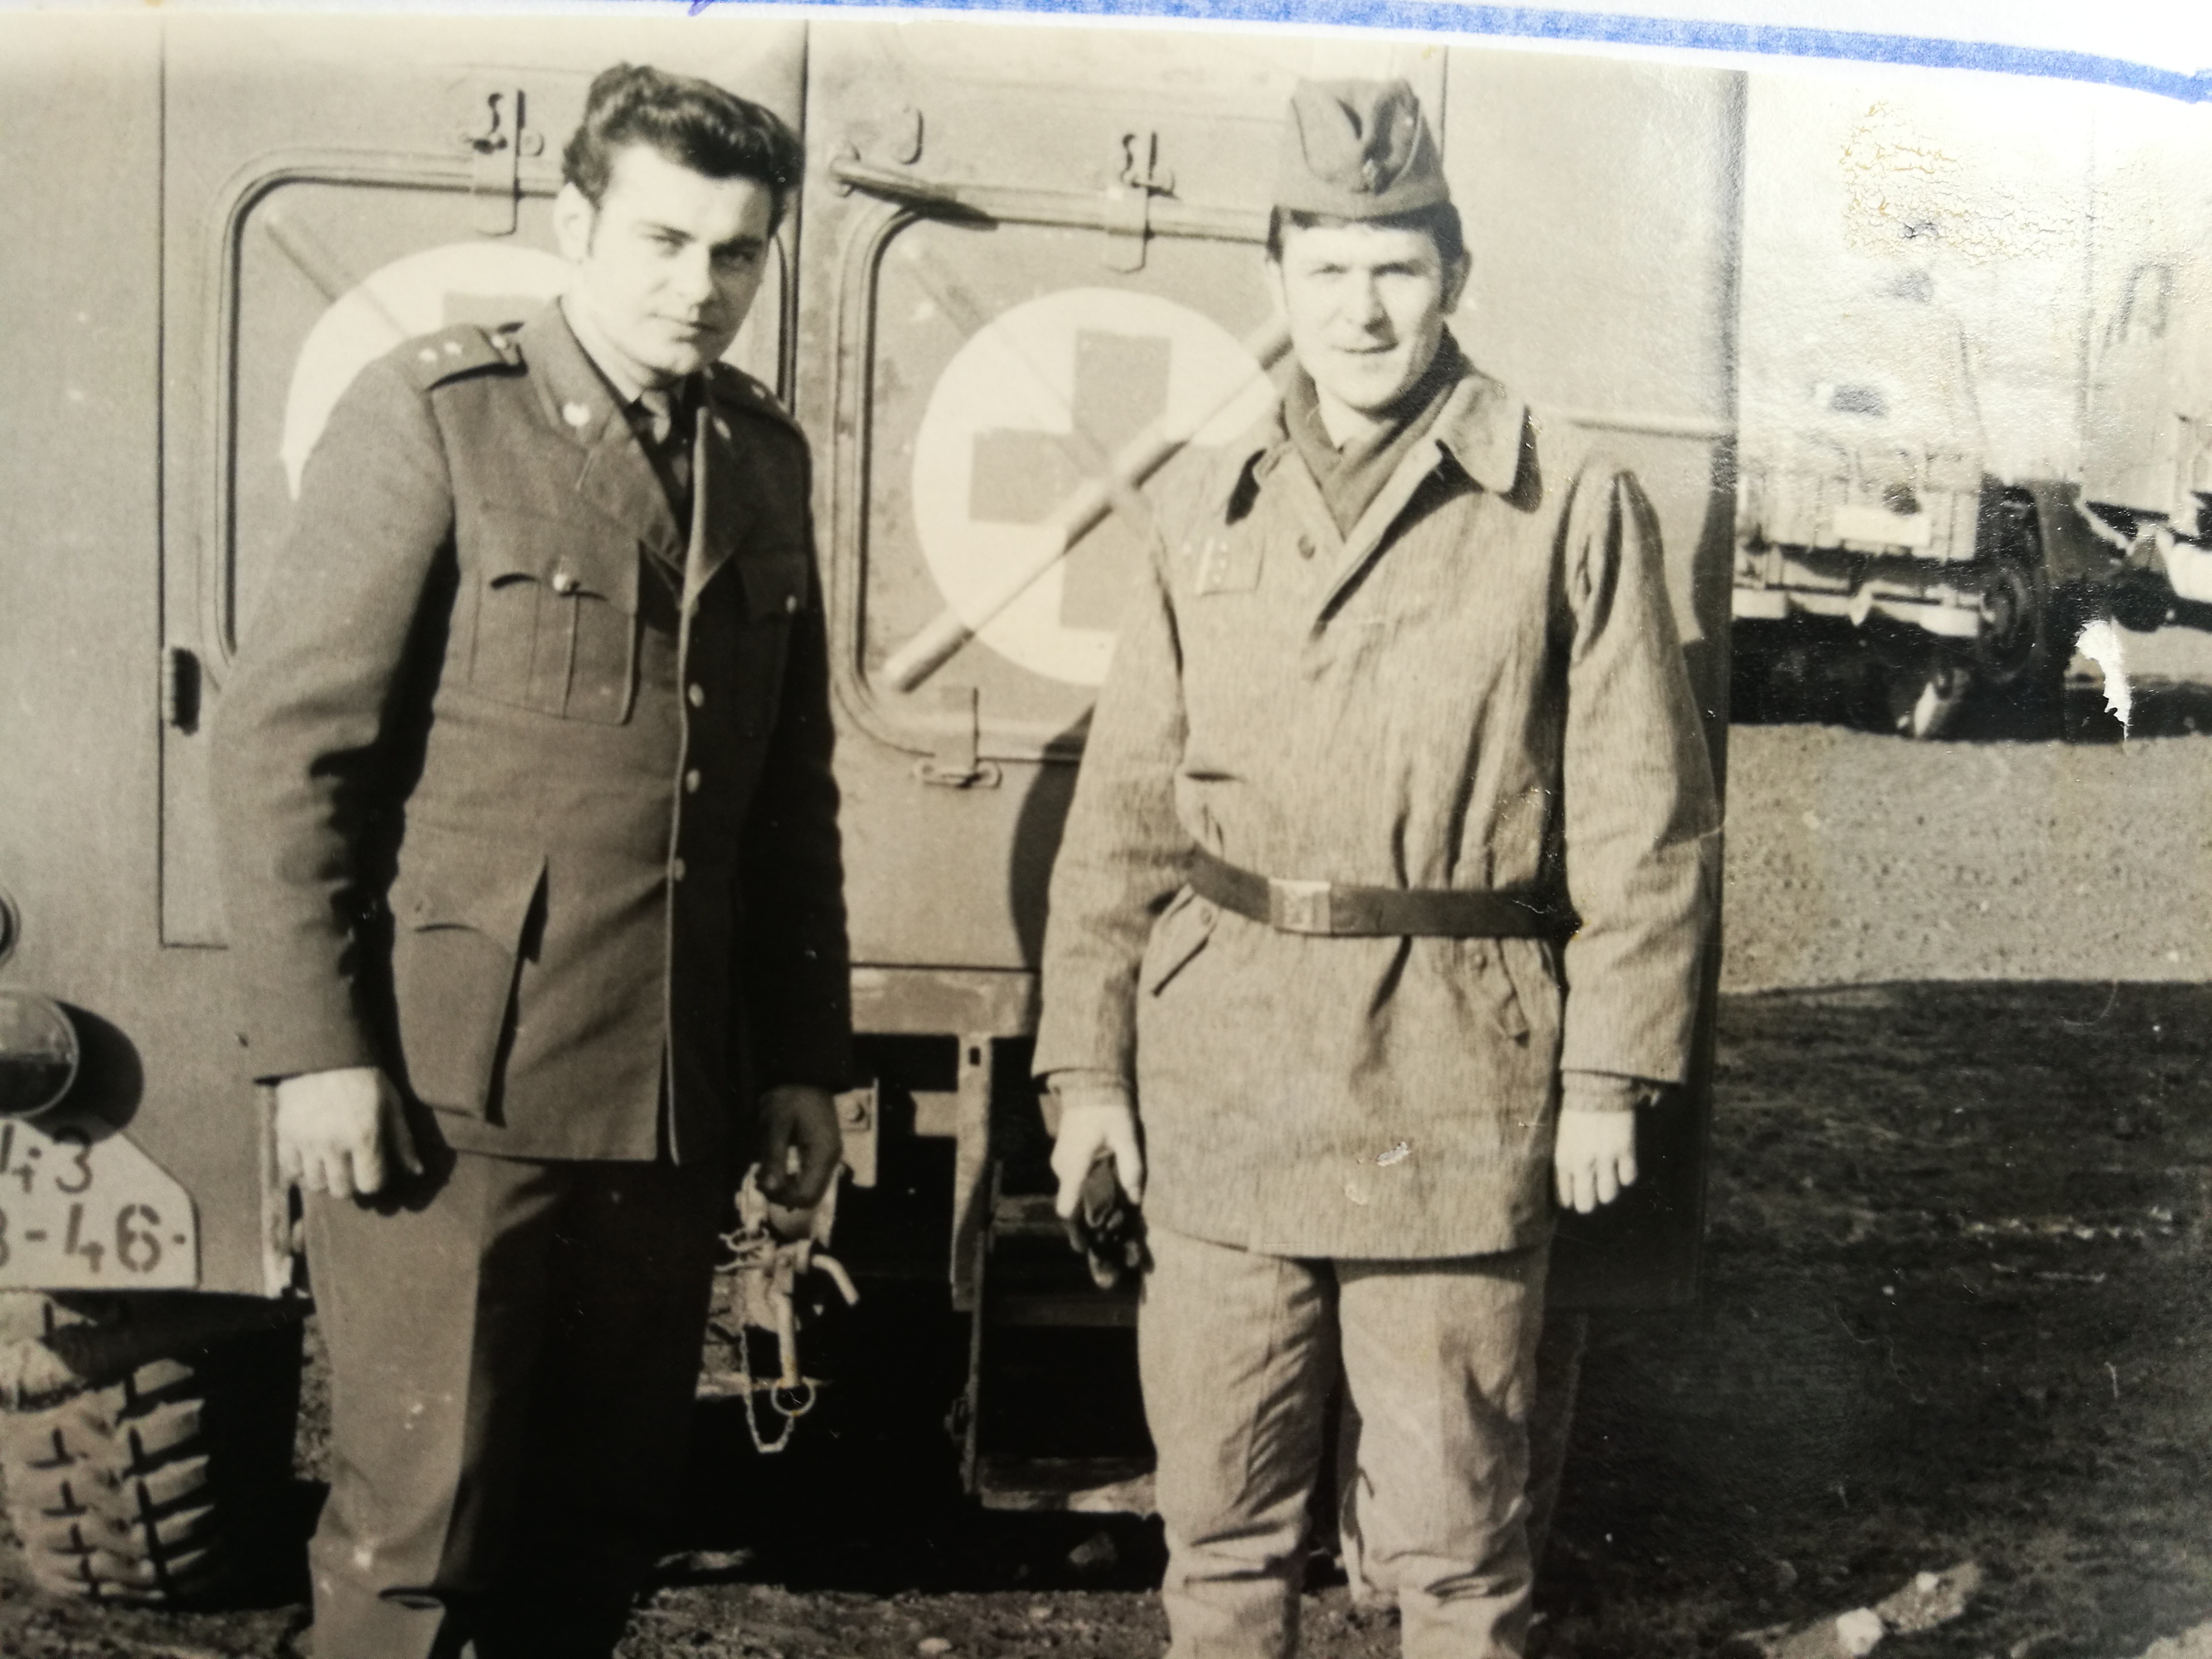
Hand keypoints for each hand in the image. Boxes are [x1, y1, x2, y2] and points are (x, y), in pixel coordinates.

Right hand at [274, 1066, 420, 1198]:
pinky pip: (289, 1171)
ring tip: (332, 1165)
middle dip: (351, 1184)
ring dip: (326, 1180)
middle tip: (353, 1168)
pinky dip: (300, 1172)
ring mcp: (306, 1142)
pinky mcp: (284, 1135)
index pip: (370, 1184)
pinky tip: (311, 1161)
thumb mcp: (391, 1103)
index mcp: (364, 1136)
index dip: (375, 1181)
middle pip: (341, 1190)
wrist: (322, 1051)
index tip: (374, 1169)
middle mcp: (333, 1144)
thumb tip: (416, 1172)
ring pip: (315, 1185)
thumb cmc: (364, 1077)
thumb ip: (403, 1140)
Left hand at [756, 1085, 843, 1207]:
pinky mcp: (823, 1155)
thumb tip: (769, 1188)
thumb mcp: (776, 1123)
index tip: (762, 1183)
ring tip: (767, 1173)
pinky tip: (778, 1166)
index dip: (782, 1197)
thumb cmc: (792, 1097)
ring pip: (809, 1190)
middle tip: (761, 1179)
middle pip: (809, 1197)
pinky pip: (809, 1178)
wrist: (808, 1077)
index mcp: (822, 1154)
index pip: (807, 1195)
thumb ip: (773, 1156)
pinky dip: (791, 1179)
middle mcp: (830, 1161)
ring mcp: (828, 1159)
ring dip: (786, 1188)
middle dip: (783, 1195)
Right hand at [1050, 1083, 1143, 1219]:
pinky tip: (1104, 1171)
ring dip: (1091, 1191)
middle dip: (1094, 1206)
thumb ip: (1131, 1168)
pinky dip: (1087, 1180)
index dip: (1081, 1223)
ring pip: (1074, 1189)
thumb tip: (1135, 1199)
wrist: (1090, 1086)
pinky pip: (1073, 1178)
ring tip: (1114, 1185)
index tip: (1099, 1228)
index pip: (1066, 1208)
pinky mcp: (1062, 1156)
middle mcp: (1061, 1168)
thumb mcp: (1125, 1137)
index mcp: (1074, 1166)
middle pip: (1074, 1201)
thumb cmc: (1108, 1111)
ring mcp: (1059, 1162)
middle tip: (1118, 1205)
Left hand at [1553, 1107, 1637, 1213]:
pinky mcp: (1624, 1151)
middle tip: (1594, 1193)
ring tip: (1609, 1178)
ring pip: (1608, 1196)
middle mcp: (1582, 1164)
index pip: (1565, 1197)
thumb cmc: (1575, 1112)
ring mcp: (1604, 1160)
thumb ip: (1567, 1162)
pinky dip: (1627, 1175)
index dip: (1572, 1200)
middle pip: (1586, 1205)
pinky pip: (1628, 1179)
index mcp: (1563, 1160)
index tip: (1576, 1198)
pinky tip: (1623, 1164)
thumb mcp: (1562, 1139)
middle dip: (1590, 1202)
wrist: (1596, 1089)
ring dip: (1609, 1190)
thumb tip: (1573, 1183)